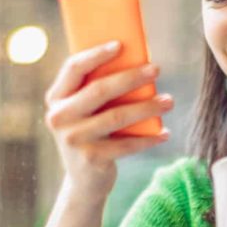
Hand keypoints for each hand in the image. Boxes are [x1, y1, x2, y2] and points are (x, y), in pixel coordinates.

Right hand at [43, 41, 173, 194]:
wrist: (84, 182)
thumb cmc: (92, 135)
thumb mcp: (85, 112)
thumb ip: (96, 89)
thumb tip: (135, 58)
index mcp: (56, 98)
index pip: (73, 68)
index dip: (96, 54)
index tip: (121, 44)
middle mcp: (59, 118)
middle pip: (99, 90)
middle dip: (131, 77)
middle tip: (156, 69)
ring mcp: (74, 140)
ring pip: (117, 116)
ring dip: (148, 107)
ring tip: (169, 101)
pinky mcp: (92, 159)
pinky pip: (127, 144)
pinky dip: (149, 138)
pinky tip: (165, 133)